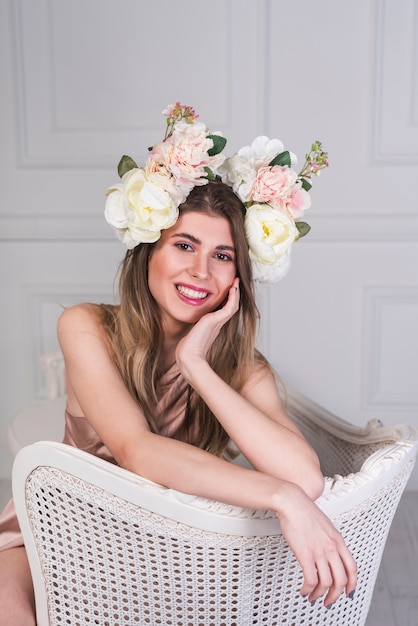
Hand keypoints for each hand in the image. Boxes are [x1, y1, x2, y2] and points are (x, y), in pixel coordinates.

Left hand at [175, 277, 239, 379]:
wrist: (188, 355)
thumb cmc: (187, 348)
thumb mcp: (190, 333)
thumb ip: (192, 327)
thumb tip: (188, 327)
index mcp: (213, 326)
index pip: (223, 310)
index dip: (227, 300)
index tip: (228, 290)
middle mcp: (218, 324)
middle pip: (231, 307)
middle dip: (234, 295)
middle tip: (235, 283)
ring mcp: (218, 322)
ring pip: (233, 306)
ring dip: (236, 293)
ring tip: (236, 282)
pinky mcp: (217, 320)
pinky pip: (230, 307)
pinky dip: (233, 297)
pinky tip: (233, 288)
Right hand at [277, 483, 356, 607]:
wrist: (292, 502)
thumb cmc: (304, 511)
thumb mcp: (324, 525)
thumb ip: (329, 540)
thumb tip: (327, 553)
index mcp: (338, 540)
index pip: (352, 568)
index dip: (352, 584)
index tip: (348, 592)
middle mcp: (332, 547)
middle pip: (342, 580)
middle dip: (336, 595)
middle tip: (329, 602)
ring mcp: (319, 551)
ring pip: (327, 583)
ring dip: (320, 595)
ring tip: (313, 597)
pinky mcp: (306, 554)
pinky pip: (311, 580)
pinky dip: (308, 589)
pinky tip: (304, 590)